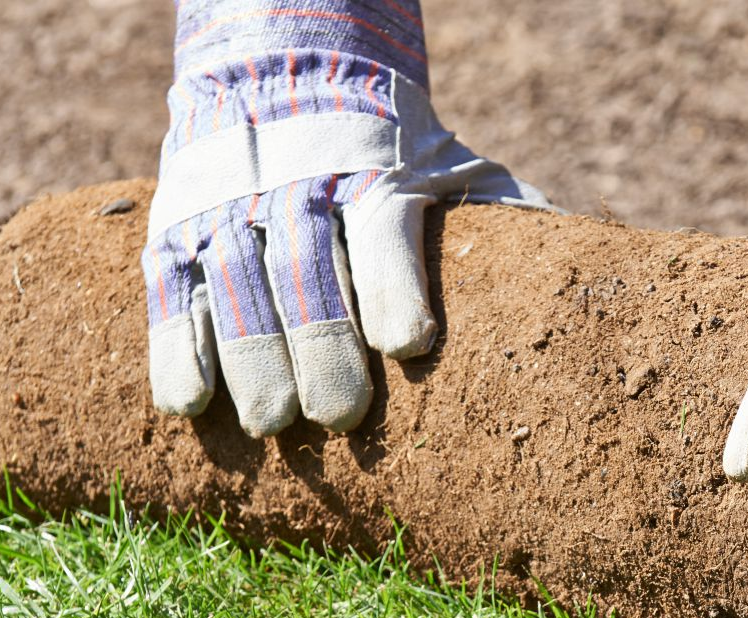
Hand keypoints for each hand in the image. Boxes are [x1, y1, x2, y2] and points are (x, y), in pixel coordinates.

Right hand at [143, 2, 549, 436]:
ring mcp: (231, 209)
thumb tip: (576, 264)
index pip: (383, 232)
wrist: (281, 63)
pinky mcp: (179, 228)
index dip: (394, 288)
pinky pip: (171, 293)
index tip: (408, 346)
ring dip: (254, 360)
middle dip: (323, 347)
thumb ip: (496, 215)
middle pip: (306, 273)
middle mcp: (297, 189)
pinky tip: (189, 404)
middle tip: (340, 416)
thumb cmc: (387, 147)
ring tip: (275, 424)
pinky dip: (176, 348)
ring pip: (237, 287)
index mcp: (373, 176)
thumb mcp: (446, 163)